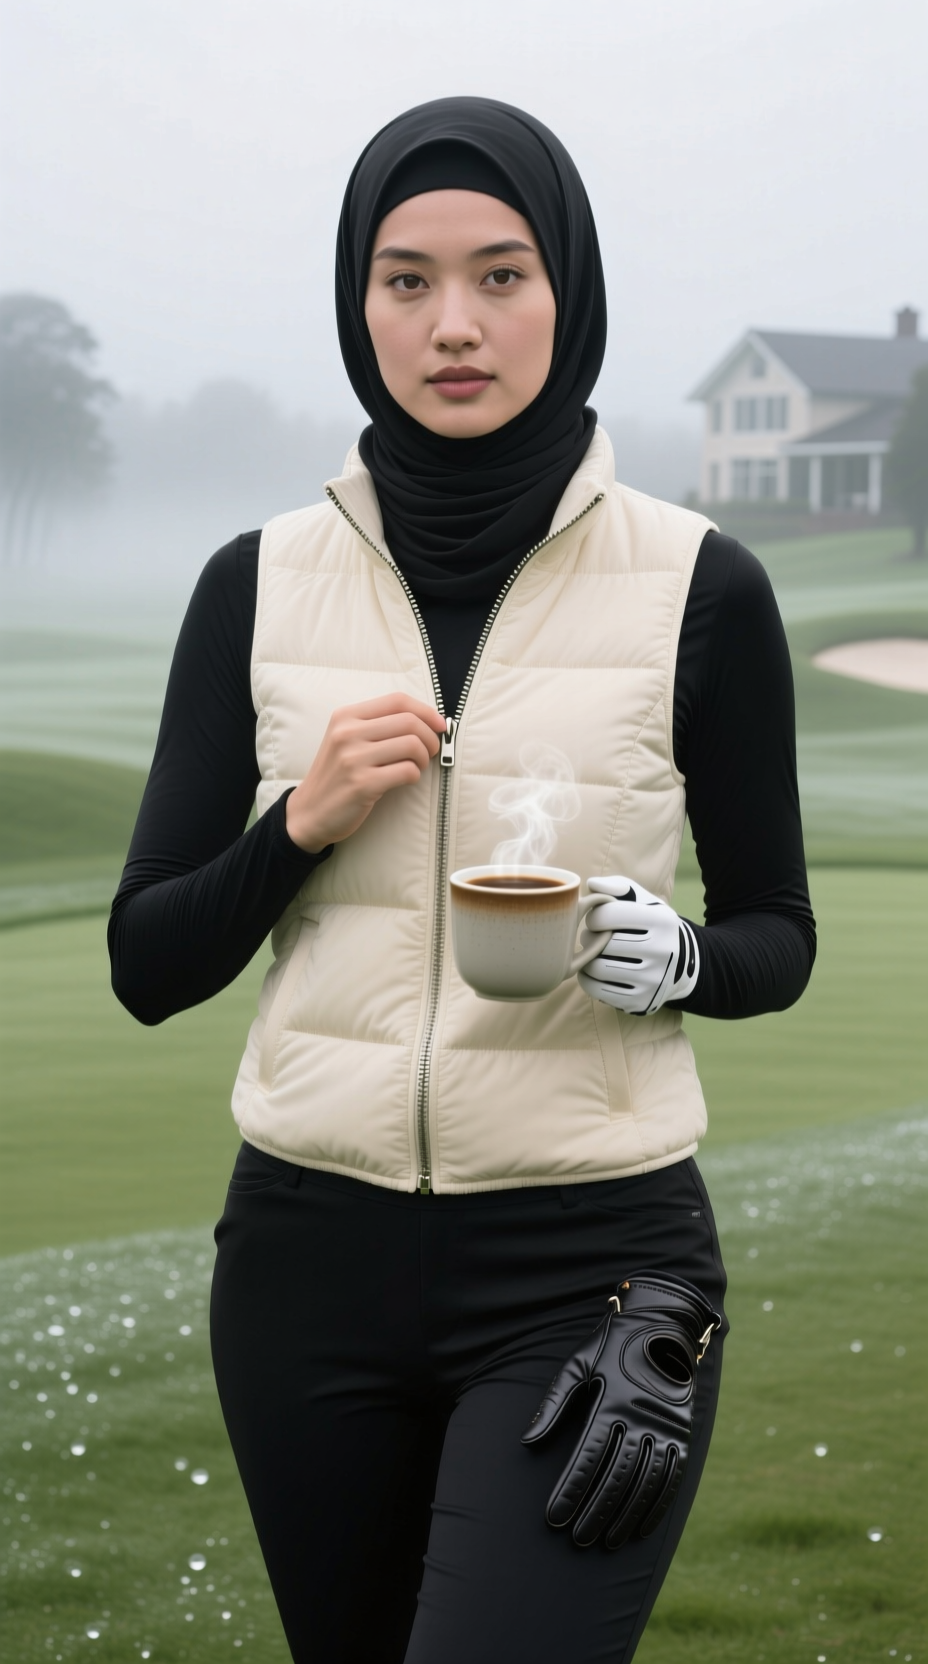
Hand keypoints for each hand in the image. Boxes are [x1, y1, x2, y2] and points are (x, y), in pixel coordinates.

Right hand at [285, 693, 446, 851]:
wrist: (309, 812)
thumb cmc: (336, 775)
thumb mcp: (345, 740)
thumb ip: (377, 726)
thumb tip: (426, 720)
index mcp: (345, 716)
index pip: (397, 700)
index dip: (426, 711)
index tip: (440, 725)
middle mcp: (347, 733)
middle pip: (409, 722)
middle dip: (430, 737)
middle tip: (430, 751)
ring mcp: (354, 759)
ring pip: (412, 745)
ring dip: (423, 758)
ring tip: (416, 766)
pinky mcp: (362, 784)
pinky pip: (407, 771)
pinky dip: (414, 776)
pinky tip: (406, 779)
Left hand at [522, 1272, 719, 1549]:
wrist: (663, 1325)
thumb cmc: (611, 1346)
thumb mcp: (577, 1364)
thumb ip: (553, 1403)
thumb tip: (527, 1441)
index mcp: (612, 1399)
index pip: (589, 1456)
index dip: (571, 1489)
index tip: (555, 1517)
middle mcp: (641, 1416)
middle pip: (617, 1475)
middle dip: (595, 1510)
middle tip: (578, 1538)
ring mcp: (665, 1426)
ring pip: (645, 1481)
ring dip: (625, 1515)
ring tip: (605, 1540)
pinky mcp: (683, 1433)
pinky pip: (672, 1477)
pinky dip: (657, 1506)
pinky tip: (641, 1528)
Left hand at [577, 875, 698, 1013]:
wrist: (682, 965)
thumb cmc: (652, 927)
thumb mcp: (644, 901)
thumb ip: (618, 887)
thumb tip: (592, 885)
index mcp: (662, 921)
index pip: (609, 914)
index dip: (595, 916)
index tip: (597, 920)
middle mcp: (662, 951)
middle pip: (602, 943)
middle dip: (589, 938)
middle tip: (590, 938)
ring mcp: (653, 980)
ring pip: (597, 968)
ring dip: (586, 959)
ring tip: (591, 953)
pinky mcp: (641, 1001)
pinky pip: (597, 990)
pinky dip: (587, 979)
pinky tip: (593, 971)